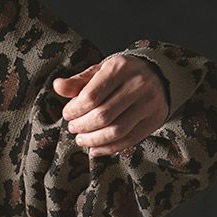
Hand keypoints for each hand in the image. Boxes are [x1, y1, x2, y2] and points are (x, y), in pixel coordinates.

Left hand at [53, 54, 167, 157]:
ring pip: (116, 131)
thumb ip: (78, 81)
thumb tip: (57, 86)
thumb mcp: (100, 71)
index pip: (91, 96)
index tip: (68, 114)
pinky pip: (128, 140)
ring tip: (81, 139)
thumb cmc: (121, 75)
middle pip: (103, 116)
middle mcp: (138, 84)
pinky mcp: (154, 120)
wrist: (158, 75)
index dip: (74, 110)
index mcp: (120, 68)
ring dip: (93, 140)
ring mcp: (149, 103)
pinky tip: (95, 149)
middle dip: (82, 126)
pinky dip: (108, 149)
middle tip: (73, 128)